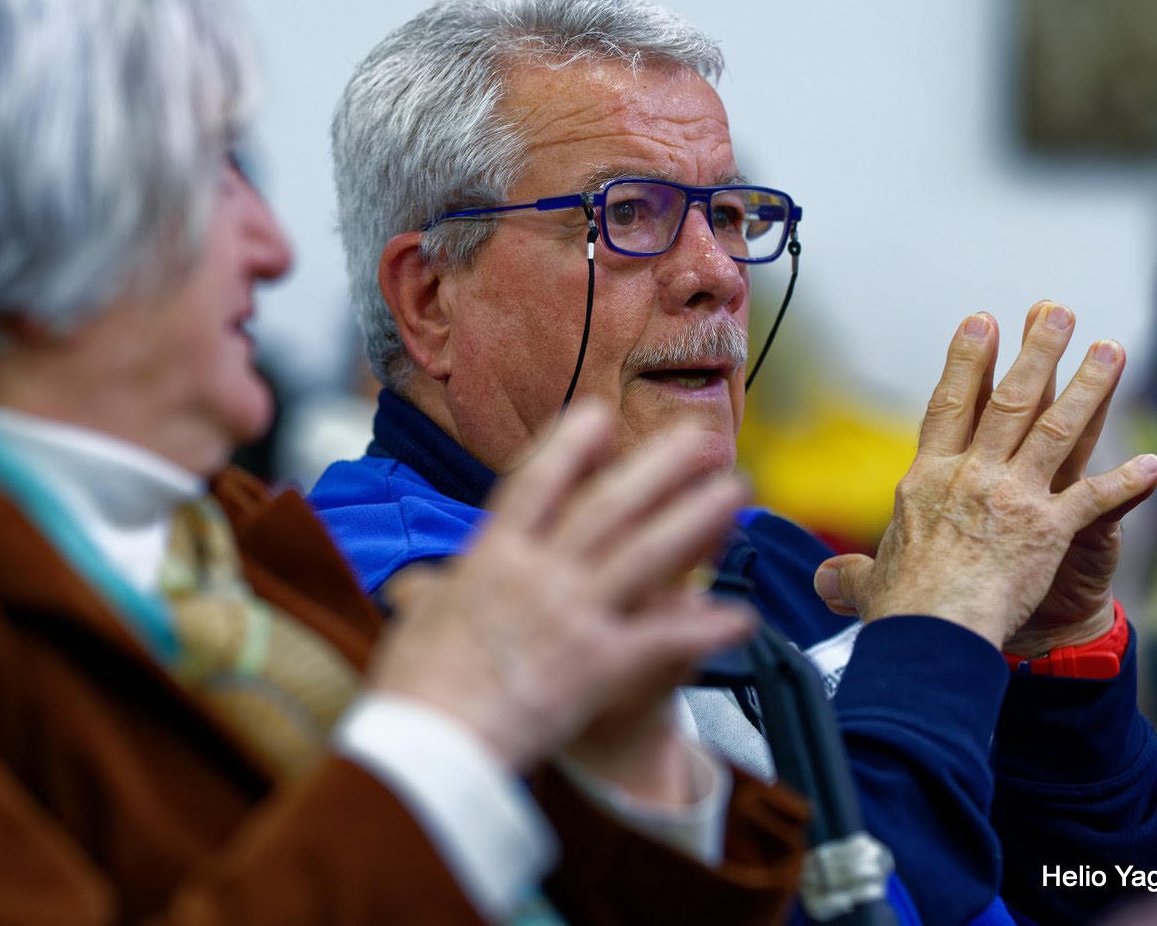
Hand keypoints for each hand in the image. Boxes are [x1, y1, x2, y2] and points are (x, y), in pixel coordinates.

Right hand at [367, 399, 755, 773]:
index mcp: (491, 556)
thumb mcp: (414, 622)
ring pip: (647, 553)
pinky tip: (742, 616)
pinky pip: (664, 638)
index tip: (602, 415)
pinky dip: (705, 627)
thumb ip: (428, 595)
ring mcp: (573, 615)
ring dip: (697, 518)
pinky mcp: (600, 665)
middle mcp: (538, 573)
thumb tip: (417, 587)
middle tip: (701, 437)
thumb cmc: (414, 685)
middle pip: (608, 505)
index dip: (570, 444)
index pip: (536, 483)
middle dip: (659, 466)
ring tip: (736, 491)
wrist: (430, 740)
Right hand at [813, 304, 1156, 649]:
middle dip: (1036, 351)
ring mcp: (1012, 497)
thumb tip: (826, 580)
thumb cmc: (898, 607)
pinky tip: (1151, 466)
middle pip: (1008, 400)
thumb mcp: (868, 583)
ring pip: (1056, 428)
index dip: (966, 361)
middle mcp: (971, 475)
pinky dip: (1125, 483)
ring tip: (1110, 349)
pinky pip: (1094, 498)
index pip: (948, 406)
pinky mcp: (1048, 529)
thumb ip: (851, 575)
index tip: (981, 322)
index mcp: (927, 479)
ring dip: (1088, 386)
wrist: (931, 629)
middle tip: (1055, 311)